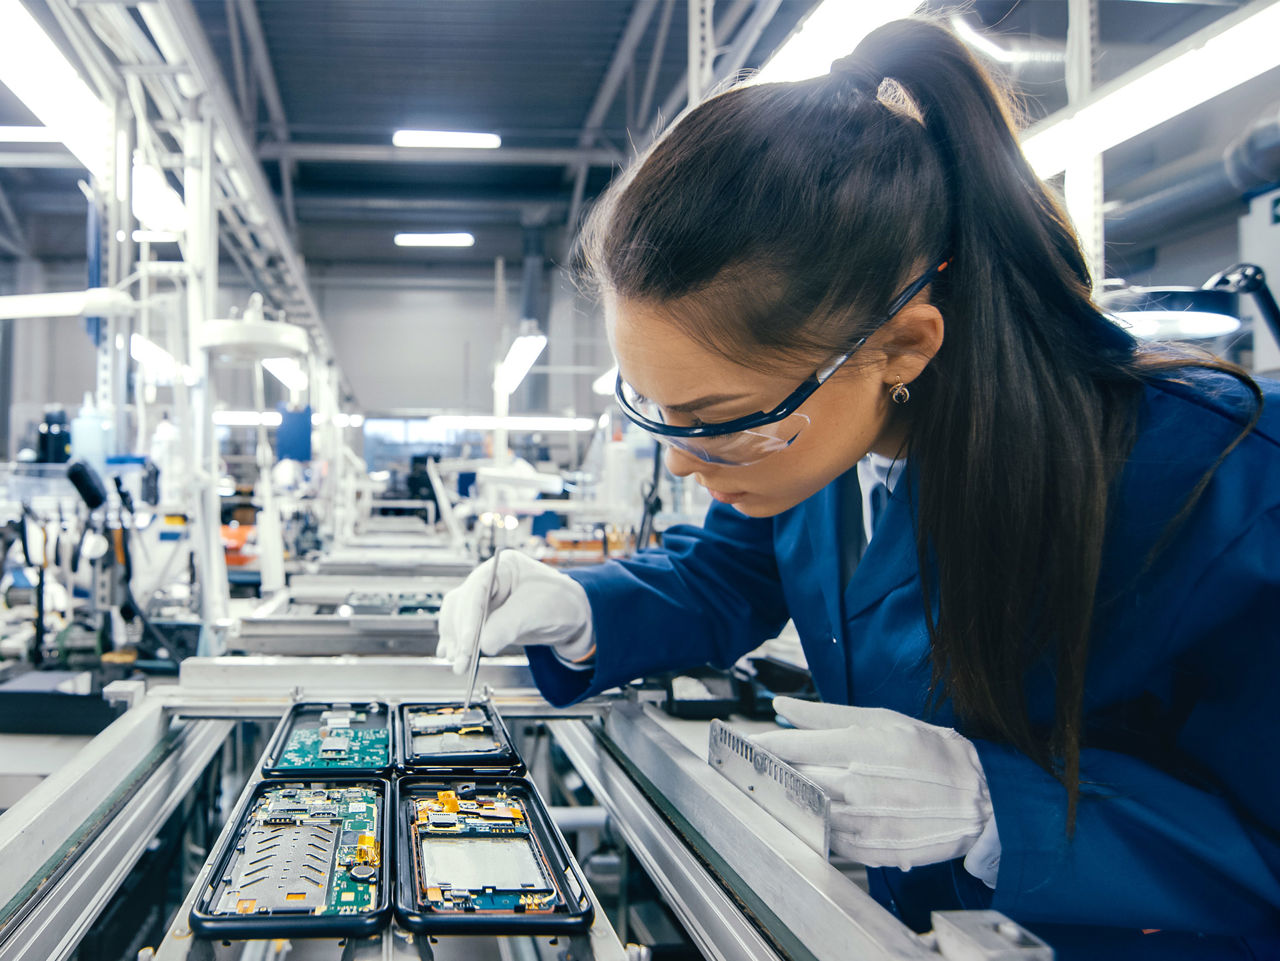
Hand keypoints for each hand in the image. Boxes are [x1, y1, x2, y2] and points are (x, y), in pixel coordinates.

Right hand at [436, 552, 593, 673]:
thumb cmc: (560, 602)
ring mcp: (484, 600)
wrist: (571, 616)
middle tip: (462, 659)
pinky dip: (457, 643)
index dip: (469, 615)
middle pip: (463, 604)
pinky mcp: (484, 619)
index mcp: (503, 566)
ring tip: (458, 663)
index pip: (477, 588)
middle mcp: (489, 581)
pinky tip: (451, 656)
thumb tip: (484, 645)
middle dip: (461, 634)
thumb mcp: (539, 610)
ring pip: (457, 617)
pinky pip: (463, 629)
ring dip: (455, 641)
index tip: (468, 640)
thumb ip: (510, 625)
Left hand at [751, 697, 992, 870]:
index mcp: (859, 746)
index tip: (748, 746)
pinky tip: (828, 812)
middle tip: (765, 766)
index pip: (792, 747)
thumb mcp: (883, 719)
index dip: (764, 746)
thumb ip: (826, 715)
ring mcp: (864, 821)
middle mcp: (857, 785)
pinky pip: (829, 838)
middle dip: (775, 771)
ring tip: (798, 788)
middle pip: (794, 778)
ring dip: (795, 800)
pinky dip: (820, 824)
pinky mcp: (872, 850)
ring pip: (807, 810)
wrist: (981, 799)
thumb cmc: (932, 752)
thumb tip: (783, 707)